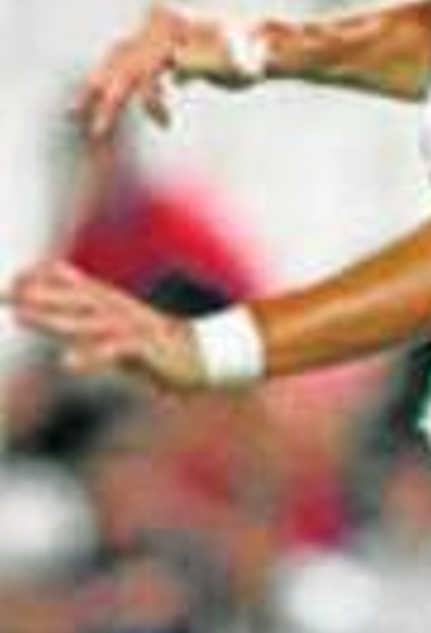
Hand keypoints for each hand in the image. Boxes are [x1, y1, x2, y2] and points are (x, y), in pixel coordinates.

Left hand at [6, 258, 204, 389]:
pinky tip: (67, 363)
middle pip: (69, 300)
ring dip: (51, 318)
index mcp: (110, 302)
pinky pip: (113, 350)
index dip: (40, 282)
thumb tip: (57, 269)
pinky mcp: (145, 348)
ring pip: (84, 320)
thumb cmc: (158, 341)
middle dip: (35, 297)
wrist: (208, 355)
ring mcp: (131, 327)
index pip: (69, 286)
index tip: (11, 282)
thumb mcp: (117, 314)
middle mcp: (117, 309)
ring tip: (21, 316)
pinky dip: (90, 355)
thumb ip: (84, 296)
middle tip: (3, 295)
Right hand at [73, 2, 257, 142]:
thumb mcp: (237, 63)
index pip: (147, 65)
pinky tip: (94, 101)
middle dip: (107, 100)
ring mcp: (153, 33)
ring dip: (96, 88)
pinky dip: (110, 81)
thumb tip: (176, 65)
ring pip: (115, 60)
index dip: (150, 98)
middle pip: (122, 63)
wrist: (259, 46)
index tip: (166, 124)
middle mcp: (157, 23)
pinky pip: (124, 62)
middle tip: (95, 132)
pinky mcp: (153, 45)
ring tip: (73, 113)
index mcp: (172, 23)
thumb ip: (207, 62)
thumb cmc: (251, 57)